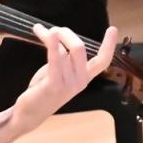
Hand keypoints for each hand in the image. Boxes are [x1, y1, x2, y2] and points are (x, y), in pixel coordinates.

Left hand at [0, 25, 116, 142]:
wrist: (29, 114)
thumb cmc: (44, 91)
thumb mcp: (58, 72)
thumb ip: (64, 57)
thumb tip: (59, 35)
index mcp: (85, 77)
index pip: (103, 61)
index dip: (109, 45)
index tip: (113, 28)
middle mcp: (81, 81)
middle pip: (80, 48)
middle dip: (66, 33)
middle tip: (53, 29)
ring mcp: (68, 85)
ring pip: (65, 51)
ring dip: (52, 36)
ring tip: (40, 30)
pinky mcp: (54, 86)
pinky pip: (55, 60)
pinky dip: (52, 45)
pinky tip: (48, 35)